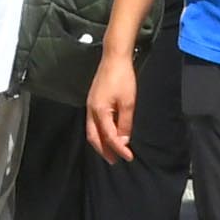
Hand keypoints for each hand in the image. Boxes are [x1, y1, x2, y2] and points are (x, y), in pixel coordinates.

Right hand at [85, 43, 137, 162]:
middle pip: (94, 137)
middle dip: (104, 151)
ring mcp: (90, 105)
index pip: (109, 136)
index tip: (129, 157)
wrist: (114, 58)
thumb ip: (125, 123)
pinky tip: (107, 135)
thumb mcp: (128, 103)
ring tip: (110, 152)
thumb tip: (123, 140)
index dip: (119, 149)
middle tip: (115, 161)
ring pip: (91, 131)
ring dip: (100, 144)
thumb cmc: (122, 79)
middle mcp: (91, 110)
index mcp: (100, 111)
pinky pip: (92, 123)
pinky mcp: (92, 101)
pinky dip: (99, 134)